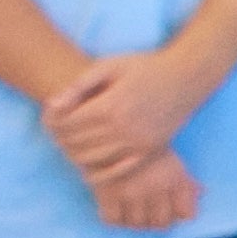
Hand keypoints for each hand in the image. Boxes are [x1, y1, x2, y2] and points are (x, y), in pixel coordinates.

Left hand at [41, 38, 198, 170]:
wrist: (188, 76)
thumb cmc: (146, 67)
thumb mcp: (110, 65)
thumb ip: (80, 85)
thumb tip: (52, 104)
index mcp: (110, 105)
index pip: (66, 123)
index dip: (51, 121)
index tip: (48, 116)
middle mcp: (123, 128)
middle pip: (75, 143)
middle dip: (59, 137)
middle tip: (55, 131)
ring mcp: (137, 142)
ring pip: (91, 159)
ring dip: (74, 154)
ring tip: (69, 143)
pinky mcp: (149, 151)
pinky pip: (116, 170)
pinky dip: (98, 172)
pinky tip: (88, 166)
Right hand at [82, 140, 204, 234]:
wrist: (111, 131)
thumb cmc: (145, 147)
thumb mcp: (172, 159)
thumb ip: (187, 180)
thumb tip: (201, 192)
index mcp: (173, 178)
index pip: (185, 214)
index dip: (177, 214)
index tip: (169, 210)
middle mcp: (153, 188)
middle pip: (160, 223)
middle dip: (156, 219)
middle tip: (148, 212)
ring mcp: (129, 192)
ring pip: (137, 224)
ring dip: (136, 220)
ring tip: (132, 210)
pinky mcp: (106, 193)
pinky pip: (112, 219)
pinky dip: (116, 218)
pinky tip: (117, 209)